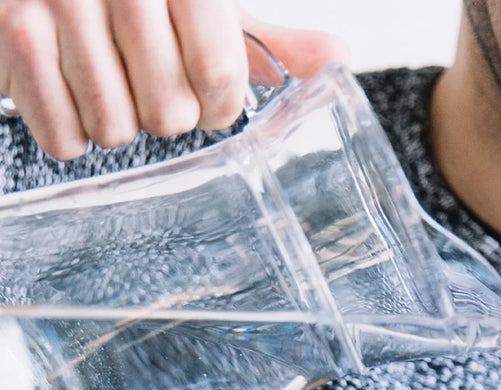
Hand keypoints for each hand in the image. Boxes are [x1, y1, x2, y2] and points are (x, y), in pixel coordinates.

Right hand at [0, 1, 347, 159]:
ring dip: (113, 122)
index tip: (206, 96)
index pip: (220, 77)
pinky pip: (63, 135)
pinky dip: (68, 130)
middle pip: (169, 113)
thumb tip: (338, 62)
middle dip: (163, 114)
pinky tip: (67, 92)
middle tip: (143, 82)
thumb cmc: (123, 2)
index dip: (217, 106)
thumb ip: (264, 40)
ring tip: (102, 81)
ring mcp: (57, 1)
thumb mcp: (198, 9)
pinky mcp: (9, 30)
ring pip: (115, 128)